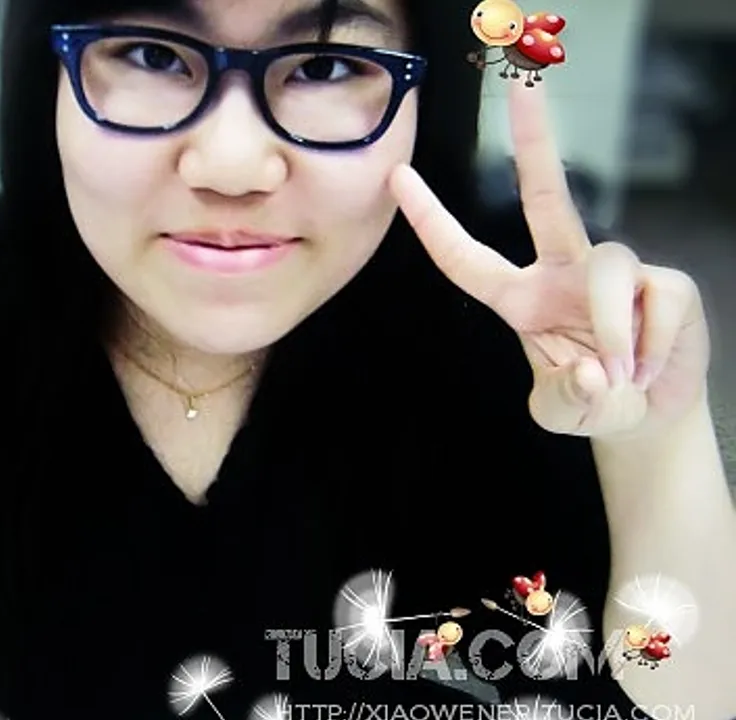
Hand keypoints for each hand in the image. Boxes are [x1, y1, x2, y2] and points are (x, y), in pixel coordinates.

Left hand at [389, 82, 710, 439]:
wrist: (648, 414)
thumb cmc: (590, 399)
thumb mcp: (561, 413)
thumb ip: (566, 399)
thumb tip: (590, 370)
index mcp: (521, 298)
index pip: (466, 258)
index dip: (432, 221)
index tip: (399, 178)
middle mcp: (564, 272)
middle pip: (547, 196)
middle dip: (536, 141)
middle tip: (524, 88)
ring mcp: (616, 272)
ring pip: (608, 267)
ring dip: (612, 331)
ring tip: (621, 377)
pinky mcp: (665, 282)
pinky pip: (656, 300)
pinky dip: (651, 346)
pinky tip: (648, 366)